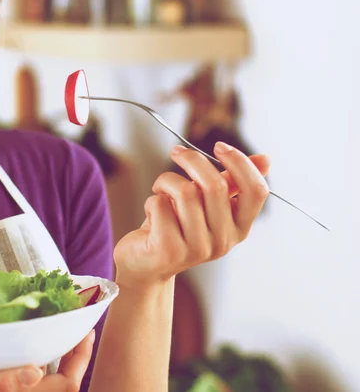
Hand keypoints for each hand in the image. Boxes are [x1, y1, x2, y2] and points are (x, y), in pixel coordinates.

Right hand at [0, 330, 94, 391]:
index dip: (81, 359)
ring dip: (61, 354)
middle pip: (64, 382)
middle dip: (76, 353)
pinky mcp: (1, 388)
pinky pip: (30, 373)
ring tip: (62, 325)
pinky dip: (41, 354)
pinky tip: (34, 336)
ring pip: (50, 378)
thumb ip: (0, 384)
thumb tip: (37, 371)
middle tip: (79, 322)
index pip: (66, 385)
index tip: (86, 330)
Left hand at [113, 142, 270, 289]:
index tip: (218, 146)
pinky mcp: (169, 250)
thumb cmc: (176, 227)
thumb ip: (232, 183)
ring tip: (160, 190)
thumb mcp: (205, 204)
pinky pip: (160, 205)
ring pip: (185, 192)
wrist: (145, 265)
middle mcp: (223, 242)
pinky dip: (152, 200)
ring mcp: (197, 248)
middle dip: (192, 160)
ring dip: (166, 181)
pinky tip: (151, 213)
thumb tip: (265, 158)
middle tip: (176, 152)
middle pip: (216, 185)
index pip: (256, 191)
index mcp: (239, 228)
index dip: (240, 163)